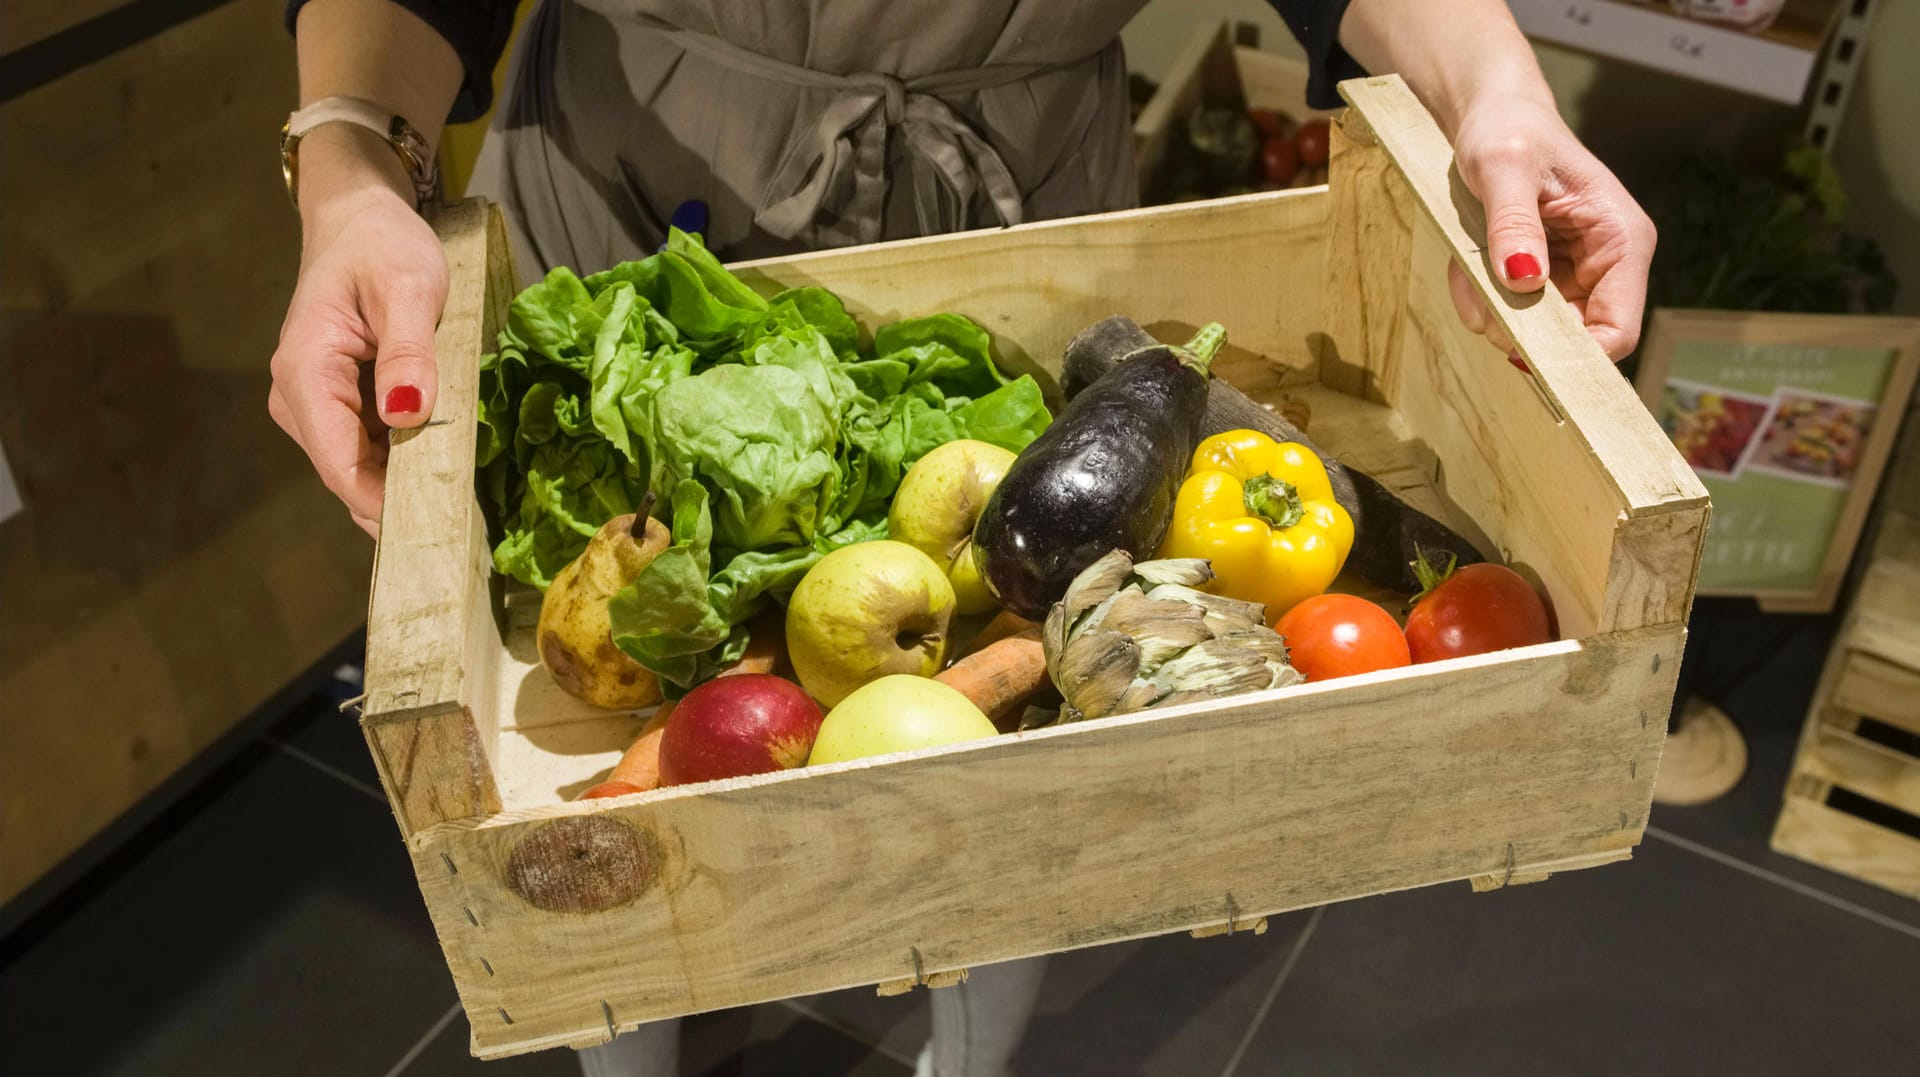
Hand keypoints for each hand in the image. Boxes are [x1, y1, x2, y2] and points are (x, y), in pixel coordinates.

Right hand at [268, 171, 444, 536]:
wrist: (359, 217)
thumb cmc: (382, 244)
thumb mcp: (408, 288)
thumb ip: (408, 353)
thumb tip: (408, 415)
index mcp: (305, 374)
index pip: (341, 466)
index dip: (387, 506)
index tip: (439, 531)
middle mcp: (298, 399)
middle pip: (350, 476)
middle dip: (403, 504)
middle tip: (467, 531)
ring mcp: (316, 406)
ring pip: (362, 469)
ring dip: (408, 487)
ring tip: (466, 509)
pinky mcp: (339, 405)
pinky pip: (371, 450)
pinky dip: (406, 463)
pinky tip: (447, 472)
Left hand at [1447, 93, 1655, 364]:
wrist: (1491, 114)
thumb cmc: (1508, 129)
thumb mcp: (1504, 168)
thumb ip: (1513, 224)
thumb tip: (1524, 281)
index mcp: (1620, 239)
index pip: (1618, 329)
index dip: (1577, 358)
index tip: (1520, 355)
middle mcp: (1606, 264)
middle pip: (1573, 341)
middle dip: (1520, 332)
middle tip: (1479, 301)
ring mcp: (1573, 274)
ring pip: (1534, 331)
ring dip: (1492, 311)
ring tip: (1467, 266)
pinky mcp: (1542, 277)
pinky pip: (1510, 311)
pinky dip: (1481, 297)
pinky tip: (1467, 264)